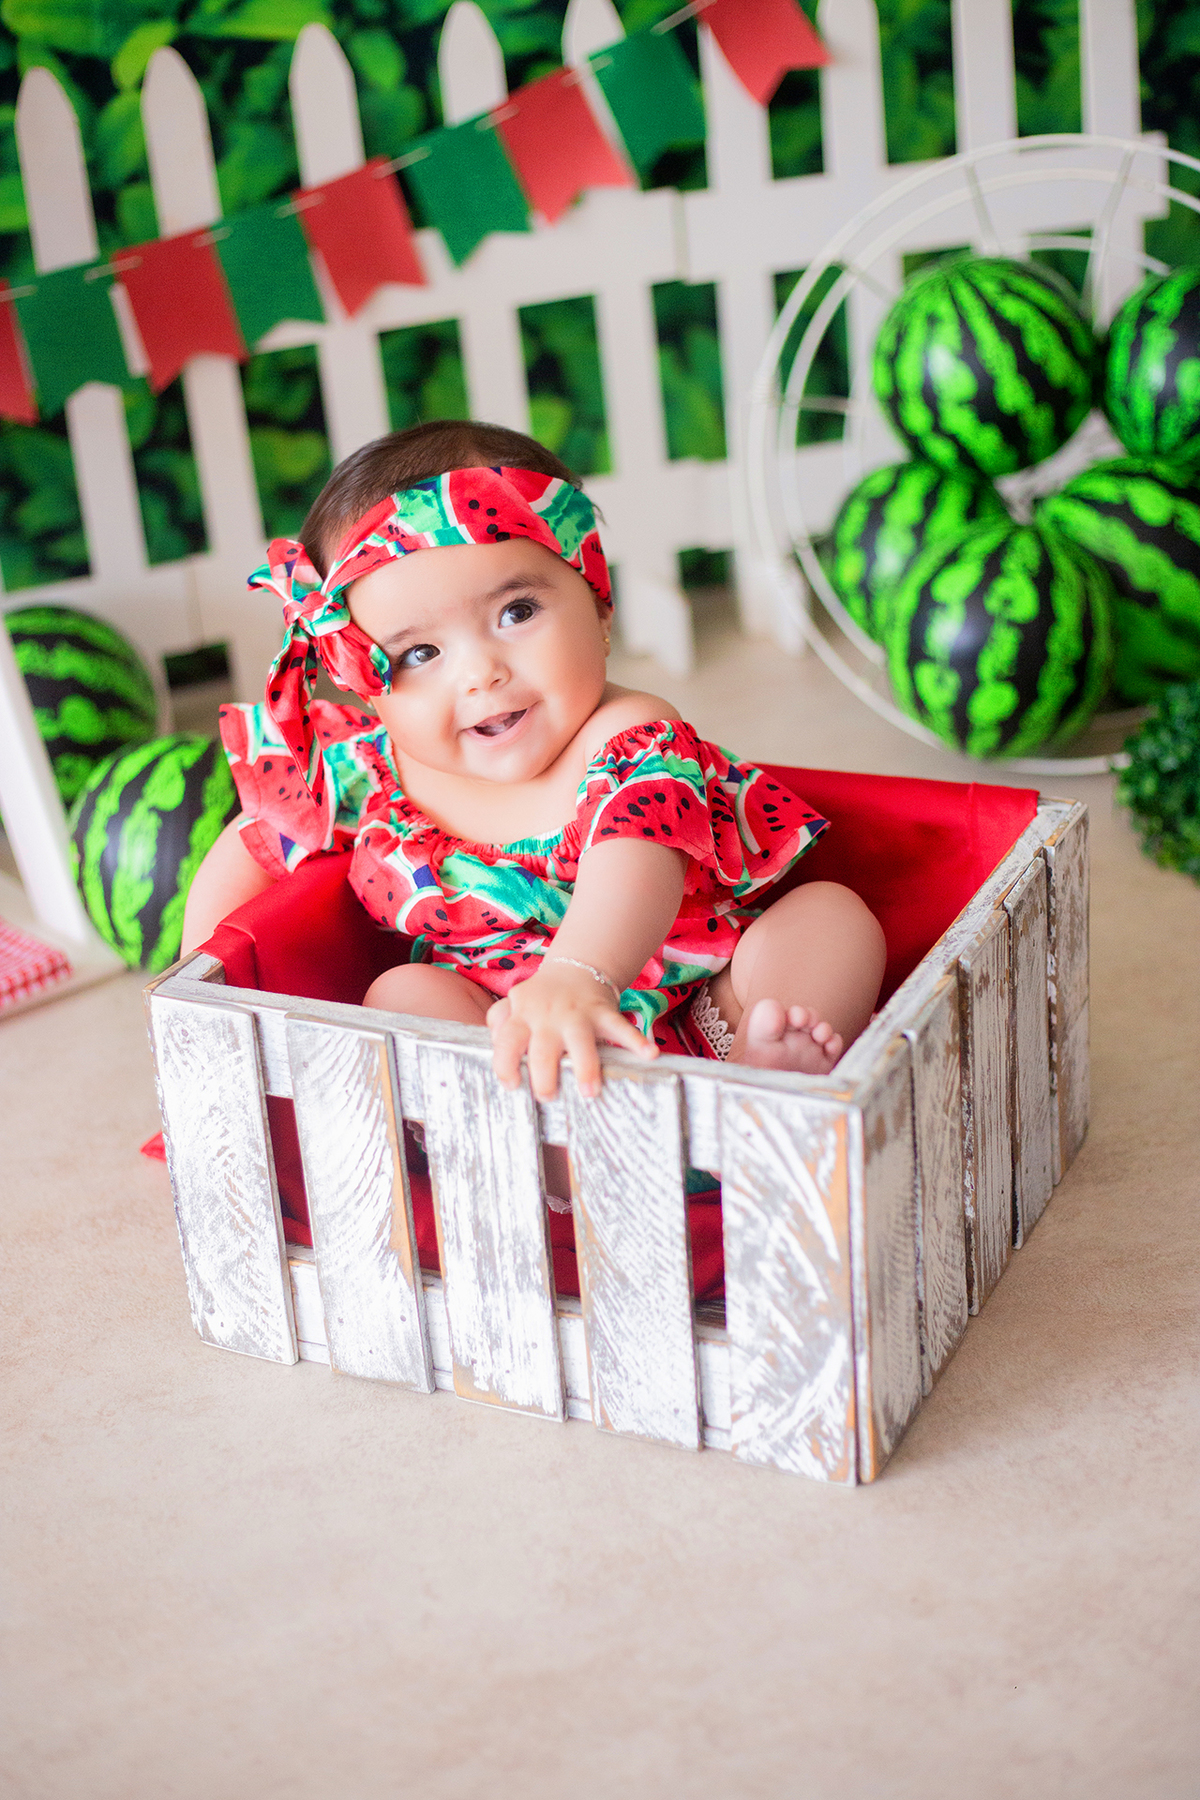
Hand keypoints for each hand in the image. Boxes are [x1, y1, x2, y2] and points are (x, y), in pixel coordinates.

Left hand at [487, 964, 656, 1099]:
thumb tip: (495, 1045)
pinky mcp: (604, 1013)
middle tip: (549, 1097)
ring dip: (585, 1067)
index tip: (513, 1086)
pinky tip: (649, 1055)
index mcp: (523, 1015)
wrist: (576, 968)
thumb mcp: (513, 1003)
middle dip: (544, 1077)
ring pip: (581, 1042)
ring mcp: (578, 1014)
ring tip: (589, 1092)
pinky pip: (622, 1027)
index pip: (506, 1042)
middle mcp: (548, 1016)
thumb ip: (498, 1022)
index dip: (505, 1066)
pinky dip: (637, 1041)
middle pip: (543, 1050)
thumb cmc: (540, 998)